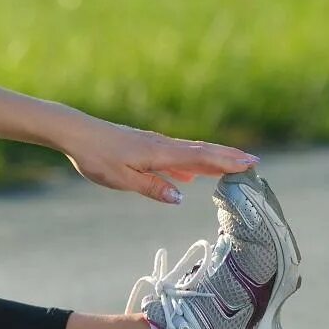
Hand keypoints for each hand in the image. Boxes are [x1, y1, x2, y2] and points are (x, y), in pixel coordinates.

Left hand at [60, 116, 258, 204]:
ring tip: (230, 165)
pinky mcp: (143, 147)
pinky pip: (174, 155)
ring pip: (189, 152)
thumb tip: (181, 196)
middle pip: (201, 151)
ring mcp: (153, 145)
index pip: (201, 158)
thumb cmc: (96, 156)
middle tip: (253, 161)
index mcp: (160, 154)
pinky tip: (188, 174)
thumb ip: (152, 188)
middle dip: (227, 156)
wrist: (75, 132)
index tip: (251, 163)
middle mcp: (161, 146)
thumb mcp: (123, 179)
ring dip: (211, 158)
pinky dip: (189, 162)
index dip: (227, 162)